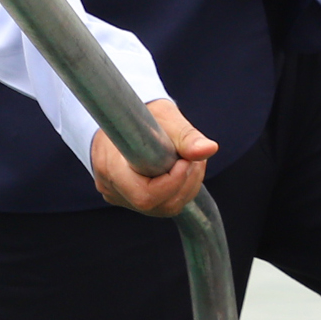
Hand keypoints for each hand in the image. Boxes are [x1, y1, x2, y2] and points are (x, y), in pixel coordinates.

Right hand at [89, 98, 217, 217]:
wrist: (121, 116)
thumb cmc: (140, 113)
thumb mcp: (163, 116)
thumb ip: (186, 135)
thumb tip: (210, 149)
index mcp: (110, 167)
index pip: (144, 195)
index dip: (172, 182)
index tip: (185, 159)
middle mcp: (112, 188)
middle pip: (158, 204)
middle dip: (185, 183)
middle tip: (193, 157)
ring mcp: (120, 196)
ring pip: (164, 207)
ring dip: (186, 186)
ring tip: (190, 159)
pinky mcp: (131, 199)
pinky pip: (162, 204)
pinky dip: (180, 188)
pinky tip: (183, 168)